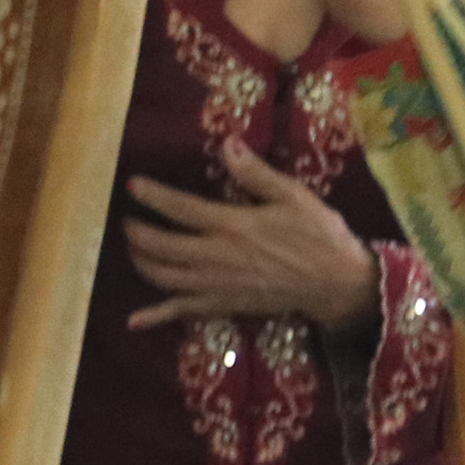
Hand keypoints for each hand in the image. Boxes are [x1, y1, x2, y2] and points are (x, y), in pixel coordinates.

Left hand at [124, 162, 376, 331]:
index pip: (180, 209)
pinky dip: (156, 316)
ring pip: (164, 278)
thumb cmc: (318, 235)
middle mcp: (216, 257)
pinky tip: (134, 320)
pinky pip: (183, 312)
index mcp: (232, 225)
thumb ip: (255, 173)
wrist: (335, 283)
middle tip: (128, 221)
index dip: (152, 197)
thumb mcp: (292, 196)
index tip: (132, 187)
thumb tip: (227, 144)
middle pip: (161, 247)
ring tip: (134, 249)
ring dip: (142, 263)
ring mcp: (216, 286)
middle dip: (137, 233)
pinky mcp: (223, 307)